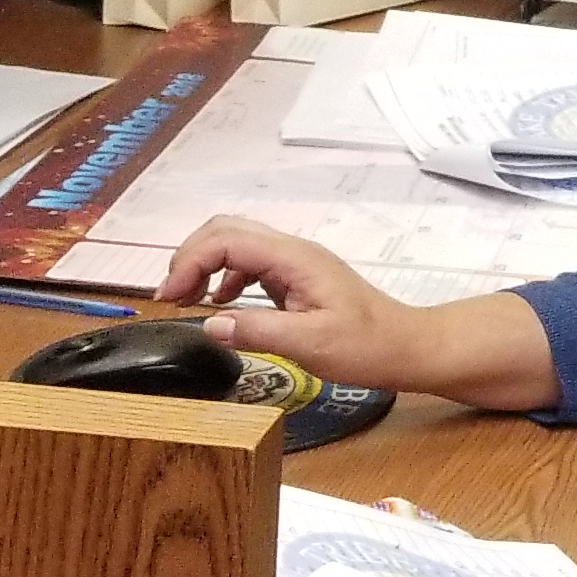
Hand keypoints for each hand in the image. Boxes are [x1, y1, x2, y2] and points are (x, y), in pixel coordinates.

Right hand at [157, 216, 436, 390]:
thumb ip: (259, 332)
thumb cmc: (366, 347)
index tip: (169, 298)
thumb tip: (209, 323)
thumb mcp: (310, 345)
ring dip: (204, 264)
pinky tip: (220, 304)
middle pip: (226, 229)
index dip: (190, 262)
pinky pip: (250, 263)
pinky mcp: (296, 277)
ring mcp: (294, 262)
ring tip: (184, 300)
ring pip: (236, 242)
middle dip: (190, 256)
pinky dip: (224, 277)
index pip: (227, 240)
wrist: (407, 347)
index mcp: (294, 258)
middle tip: (170, 296)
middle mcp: (292, 251)